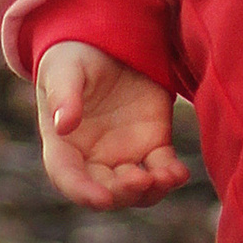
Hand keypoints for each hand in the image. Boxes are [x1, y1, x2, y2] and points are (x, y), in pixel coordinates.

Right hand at [33, 42, 189, 209]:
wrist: (108, 43)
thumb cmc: (74, 58)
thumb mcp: (63, 70)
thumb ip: (63, 96)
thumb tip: (63, 125)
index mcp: (64, 145)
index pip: (68, 177)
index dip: (84, 192)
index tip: (103, 199)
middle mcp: (93, 158)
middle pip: (106, 190)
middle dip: (123, 193)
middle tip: (141, 179)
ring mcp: (124, 155)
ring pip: (137, 190)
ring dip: (151, 191)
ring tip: (165, 176)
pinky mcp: (153, 144)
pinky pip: (163, 169)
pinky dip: (171, 176)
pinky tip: (179, 172)